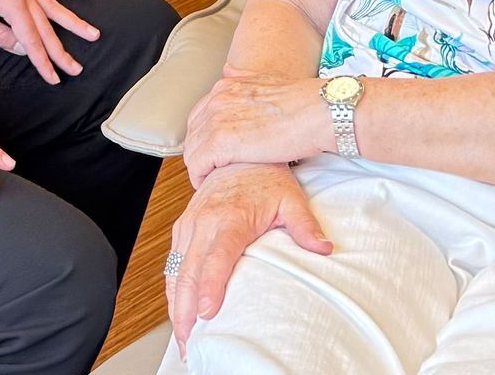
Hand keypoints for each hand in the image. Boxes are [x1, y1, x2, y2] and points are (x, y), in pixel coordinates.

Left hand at [0, 0, 99, 85]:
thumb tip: (21, 49)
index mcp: (10, 4)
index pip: (31, 40)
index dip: (42, 62)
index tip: (54, 78)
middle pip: (47, 28)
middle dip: (61, 51)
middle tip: (76, 69)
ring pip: (56, 6)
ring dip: (75, 22)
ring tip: (93, 34)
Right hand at [166, 164, 331, 357]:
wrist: (238, 153)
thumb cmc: (263, 176)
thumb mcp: (291, 199)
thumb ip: (304, 226)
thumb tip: (322, 248)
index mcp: (229, 216)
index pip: (216, 257)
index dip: (209, 286)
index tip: (207, 313)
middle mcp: (204, 220)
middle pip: (188, 271)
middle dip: (185, 309)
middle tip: (189, 341)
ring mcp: (190, 224)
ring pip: (175, 270)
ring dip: (175, 304)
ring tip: (182, 335)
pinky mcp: (183, 227)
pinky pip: (172, 262)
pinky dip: (172, 289)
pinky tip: (178, 309)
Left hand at [183, 72, 329, 186]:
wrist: (317, 112)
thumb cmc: (302, 103)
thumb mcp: (266, 82)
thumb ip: (244, 79)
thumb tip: (228, 69)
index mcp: (227, 86)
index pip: (200, 115)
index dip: (205, 137)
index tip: (214, 152)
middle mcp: (217, 99)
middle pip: (193, 132)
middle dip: (200, 152)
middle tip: (211, 170)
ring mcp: (217, 119)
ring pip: (192, 150)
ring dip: (199, 167)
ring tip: (211, 180)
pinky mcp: (221, 141)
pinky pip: (197, 164)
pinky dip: (200, 177)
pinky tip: (210, 184)